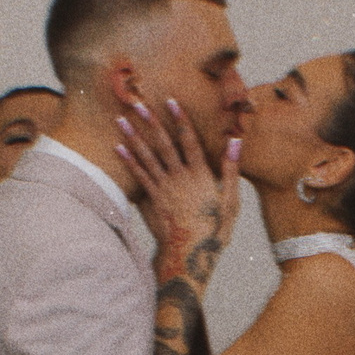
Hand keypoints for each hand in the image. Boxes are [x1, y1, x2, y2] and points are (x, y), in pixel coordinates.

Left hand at [116, 102, 239, 291]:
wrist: (191, 253)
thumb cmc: (215, 228)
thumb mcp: (231, 200)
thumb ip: (231, 169)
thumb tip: (236, 142)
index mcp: (201, 174)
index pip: (190, 140)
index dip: (180, 120)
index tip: (171, 101)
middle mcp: (180, 177)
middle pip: (163, 144)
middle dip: (150, 121)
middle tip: (137, 102)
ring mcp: (164, 187)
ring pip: (147, 157)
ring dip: (133, 136)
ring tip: (121, 119)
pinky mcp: (152, 199)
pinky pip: (138, 176)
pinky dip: (128, 161)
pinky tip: (118, 147)